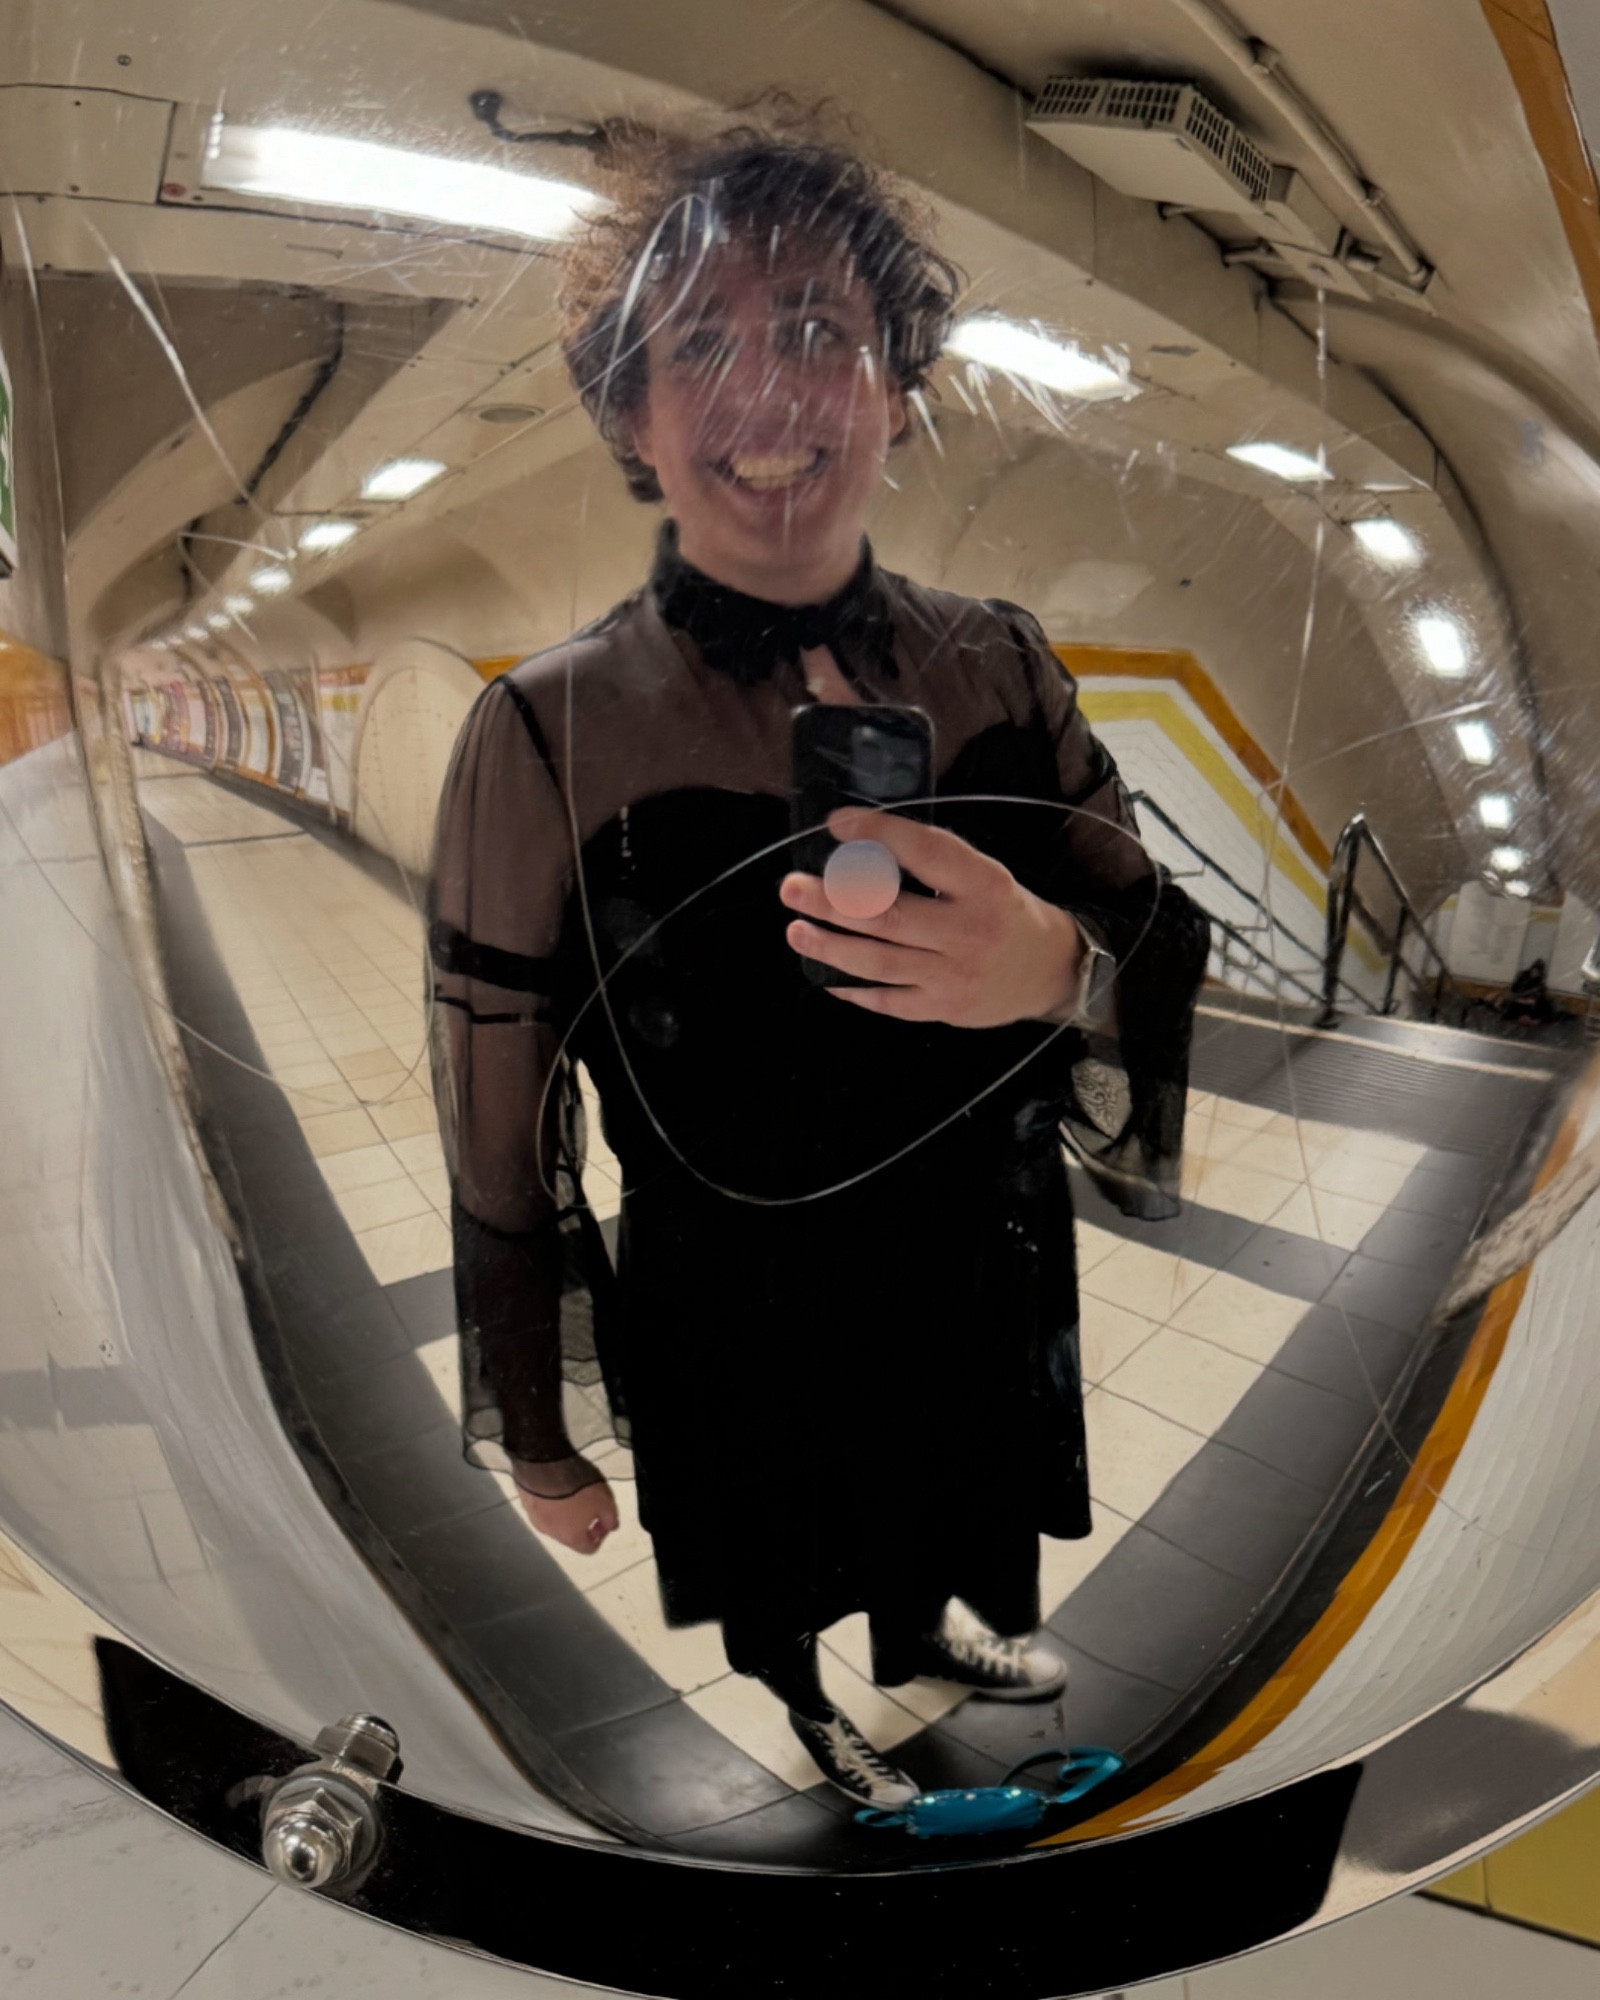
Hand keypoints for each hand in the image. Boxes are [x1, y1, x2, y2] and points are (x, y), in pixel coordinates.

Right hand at [512, 1464, 618, 1553]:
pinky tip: (555, 1484)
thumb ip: (610, 1518)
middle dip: (581, 1522)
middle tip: (588, 1503)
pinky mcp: (525, 1503)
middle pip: (570, 1534)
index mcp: (571, 1538)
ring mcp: (535, 1518)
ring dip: (564, 1511)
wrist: (545, 1467)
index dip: (599, 1535)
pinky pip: (541, 1506)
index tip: (602, 1520)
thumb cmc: (578, 1488)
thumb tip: (610, 1527)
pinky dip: (549, 1500)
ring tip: (570, 1491)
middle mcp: (551, 1534)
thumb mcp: (606, 1502)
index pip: (588, 1548)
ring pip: (554, 1520)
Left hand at [780, 807, 1085, 1026]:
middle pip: (890, 915)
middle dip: (833, 901)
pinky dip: (854, 989)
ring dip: (831, 946)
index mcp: (983, 884)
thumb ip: (932, 863)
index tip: (837, 824)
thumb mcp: (983, 874)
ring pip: (881, 961)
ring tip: (796, 931)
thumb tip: (860, 845)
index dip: (879, 835)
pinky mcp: (944, 1009)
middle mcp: (969, 930)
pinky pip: (889, 1001)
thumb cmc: (1004, 910)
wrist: (1049, 970)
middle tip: (792, 888)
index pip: (926, 853)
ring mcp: (954, 975)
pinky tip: (825, 975)